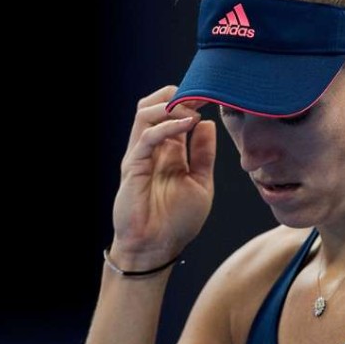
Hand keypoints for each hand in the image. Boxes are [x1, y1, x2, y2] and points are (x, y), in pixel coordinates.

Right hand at [110, 86, 216, 268]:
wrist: (158, 249)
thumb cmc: (177, 222)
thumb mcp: (201, 183)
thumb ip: (203, 154)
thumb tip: (207, 123)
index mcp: (169, 151)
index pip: (173, 114)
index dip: (189, 101)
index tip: (211, 96)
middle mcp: (152, 149)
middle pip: (153, 104)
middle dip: (176, 95)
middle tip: (201, 96)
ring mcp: (140, 155)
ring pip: (144, 112)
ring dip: (169, 104)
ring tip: (192, 108)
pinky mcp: (133, 166)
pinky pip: (147, 136)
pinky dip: (167, 126)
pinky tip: (187, 124)